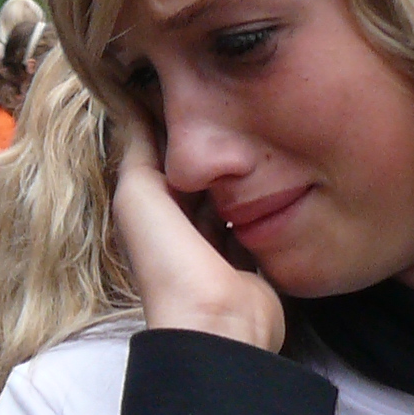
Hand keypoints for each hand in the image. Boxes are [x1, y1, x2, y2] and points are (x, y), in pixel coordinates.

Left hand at [109, 124, 283, 351]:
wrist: (216, 322)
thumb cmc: (169, 261)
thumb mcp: (139, 196)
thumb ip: (138, 153)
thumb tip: (132, 107)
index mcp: (150, 214)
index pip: (162, 164)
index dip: (174, 131)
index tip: (196, 92)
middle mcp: (180, 231)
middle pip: (198, 181)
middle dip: (212, 153)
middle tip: (239, 108)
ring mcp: (217, 248)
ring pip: (230, 199)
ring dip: (243, 174)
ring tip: (264, 132)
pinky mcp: (251, 261)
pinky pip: (258, 222)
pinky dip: (266, 203)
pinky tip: (281, 174)